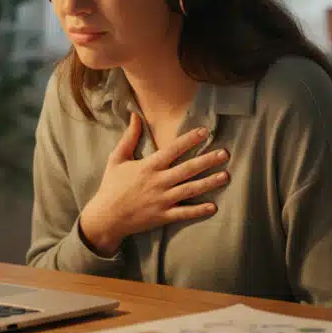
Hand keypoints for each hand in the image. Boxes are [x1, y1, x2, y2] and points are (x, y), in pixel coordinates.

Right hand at [79, 115, 229, 256]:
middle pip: (187, 169)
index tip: (205, 131)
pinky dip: (199, 211)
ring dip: (209, 183)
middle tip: (225, 153)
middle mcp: (158, 182)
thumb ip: (129, 137)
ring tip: (225, 176)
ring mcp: (162, 200)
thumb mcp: (117, 158)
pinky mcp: (163, 216)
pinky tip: (213, 206)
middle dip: (207, 160)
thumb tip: (135, 115)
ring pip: (190, 190)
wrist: (105, 218)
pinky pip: (184, 213)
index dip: (189, 139)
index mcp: (148, 166)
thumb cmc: (111, 186)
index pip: (172, 150)